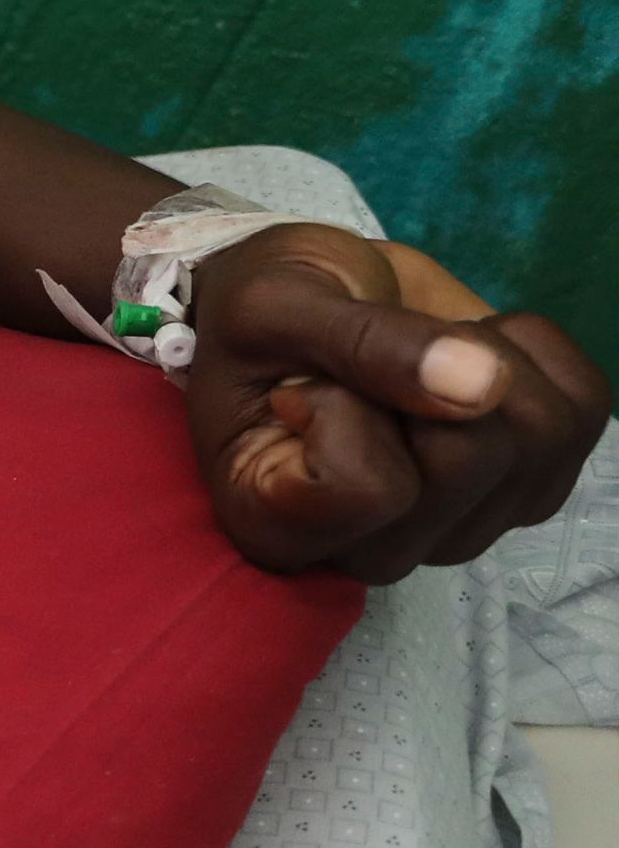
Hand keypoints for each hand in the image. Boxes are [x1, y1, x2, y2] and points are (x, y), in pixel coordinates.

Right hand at [182, 222, 607, 580]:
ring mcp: (456, 530)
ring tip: (421, 350)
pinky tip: (473, 351)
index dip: (352, 408)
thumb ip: (363, 344)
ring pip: (539, 440)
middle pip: (469, 461)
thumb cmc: (262, 313)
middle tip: (374, 355)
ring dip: (491, 356)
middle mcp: (371, 550)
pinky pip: (585, 413)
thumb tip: (482, 387)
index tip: (301, 384)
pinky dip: (539, 353)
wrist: (310, 298)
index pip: (371, 490)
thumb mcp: (274, 306)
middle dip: (434, 368)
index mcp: (276, 524)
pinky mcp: (524, 492)